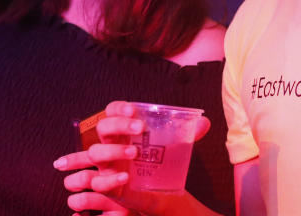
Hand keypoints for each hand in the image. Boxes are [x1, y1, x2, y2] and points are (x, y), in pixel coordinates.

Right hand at [54, 101, 210, 215]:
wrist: (159, 193)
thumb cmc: (158, 163)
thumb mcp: (172, 147)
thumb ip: (186, 134)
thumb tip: (204, 123)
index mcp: (123, 131)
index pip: (111, 111)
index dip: (118, 108)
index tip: (133, 109)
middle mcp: (111, 145)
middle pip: (102, 127)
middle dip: (118, 124)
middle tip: (140, 127)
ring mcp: (107, 165)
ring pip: (95, 152)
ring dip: (113, 150)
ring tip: (134, 152)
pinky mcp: (108, 186)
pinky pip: (99, 182)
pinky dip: (110, 179)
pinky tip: (126, 178)